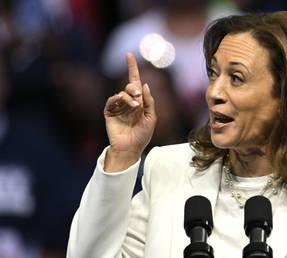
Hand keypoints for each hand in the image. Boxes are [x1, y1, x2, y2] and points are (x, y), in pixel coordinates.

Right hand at [103, 53, 155, 170]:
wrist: (131, 148)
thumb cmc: (143, 135)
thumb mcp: (151, 117)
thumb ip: (149, 101)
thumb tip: (144, 84)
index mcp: (139, 102)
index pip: (135, 81)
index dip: (132, 68)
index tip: (129, 54)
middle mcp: (128, 102)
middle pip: (129, 86)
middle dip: (133, 88)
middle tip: (137, 97)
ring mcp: (118, 107)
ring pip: (121, 93)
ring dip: (128, 98)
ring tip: (135, 107)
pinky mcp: (109, 112)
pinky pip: (111, 100)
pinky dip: (117, 99)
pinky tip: (122, 103)